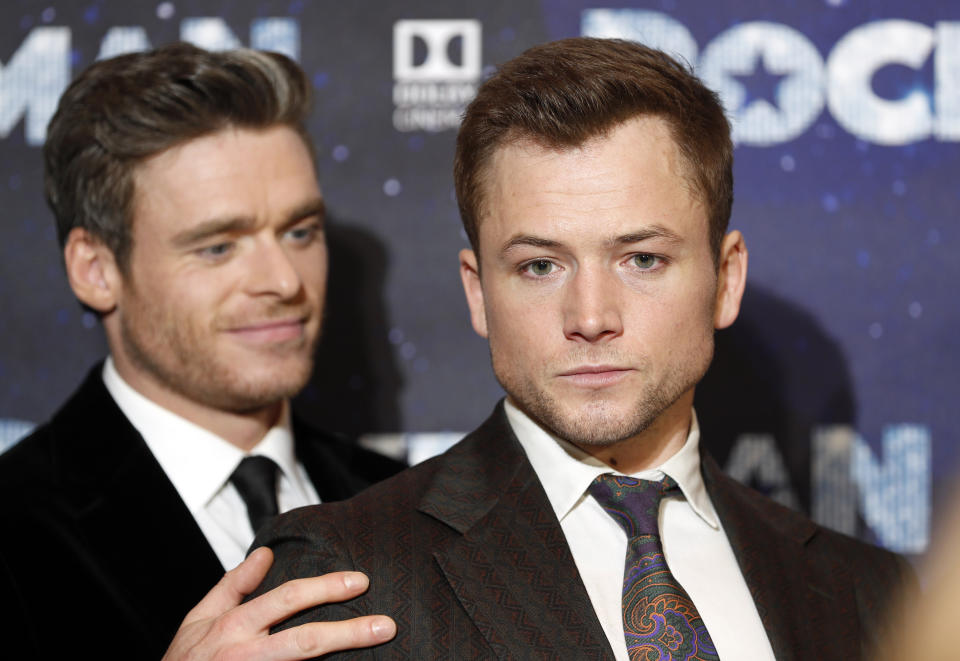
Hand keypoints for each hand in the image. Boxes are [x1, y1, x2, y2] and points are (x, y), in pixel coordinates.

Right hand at [162, 546, 395, 659]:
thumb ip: (233, 586)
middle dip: (349, 631)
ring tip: (375, 644)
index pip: (287, 600)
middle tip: (385, 624)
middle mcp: (244, 654)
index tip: (359, 582)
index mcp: (233, 627)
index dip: (325, 588)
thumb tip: (266, 554)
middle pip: (304, 640)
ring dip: (342, 654)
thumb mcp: (199, 619)